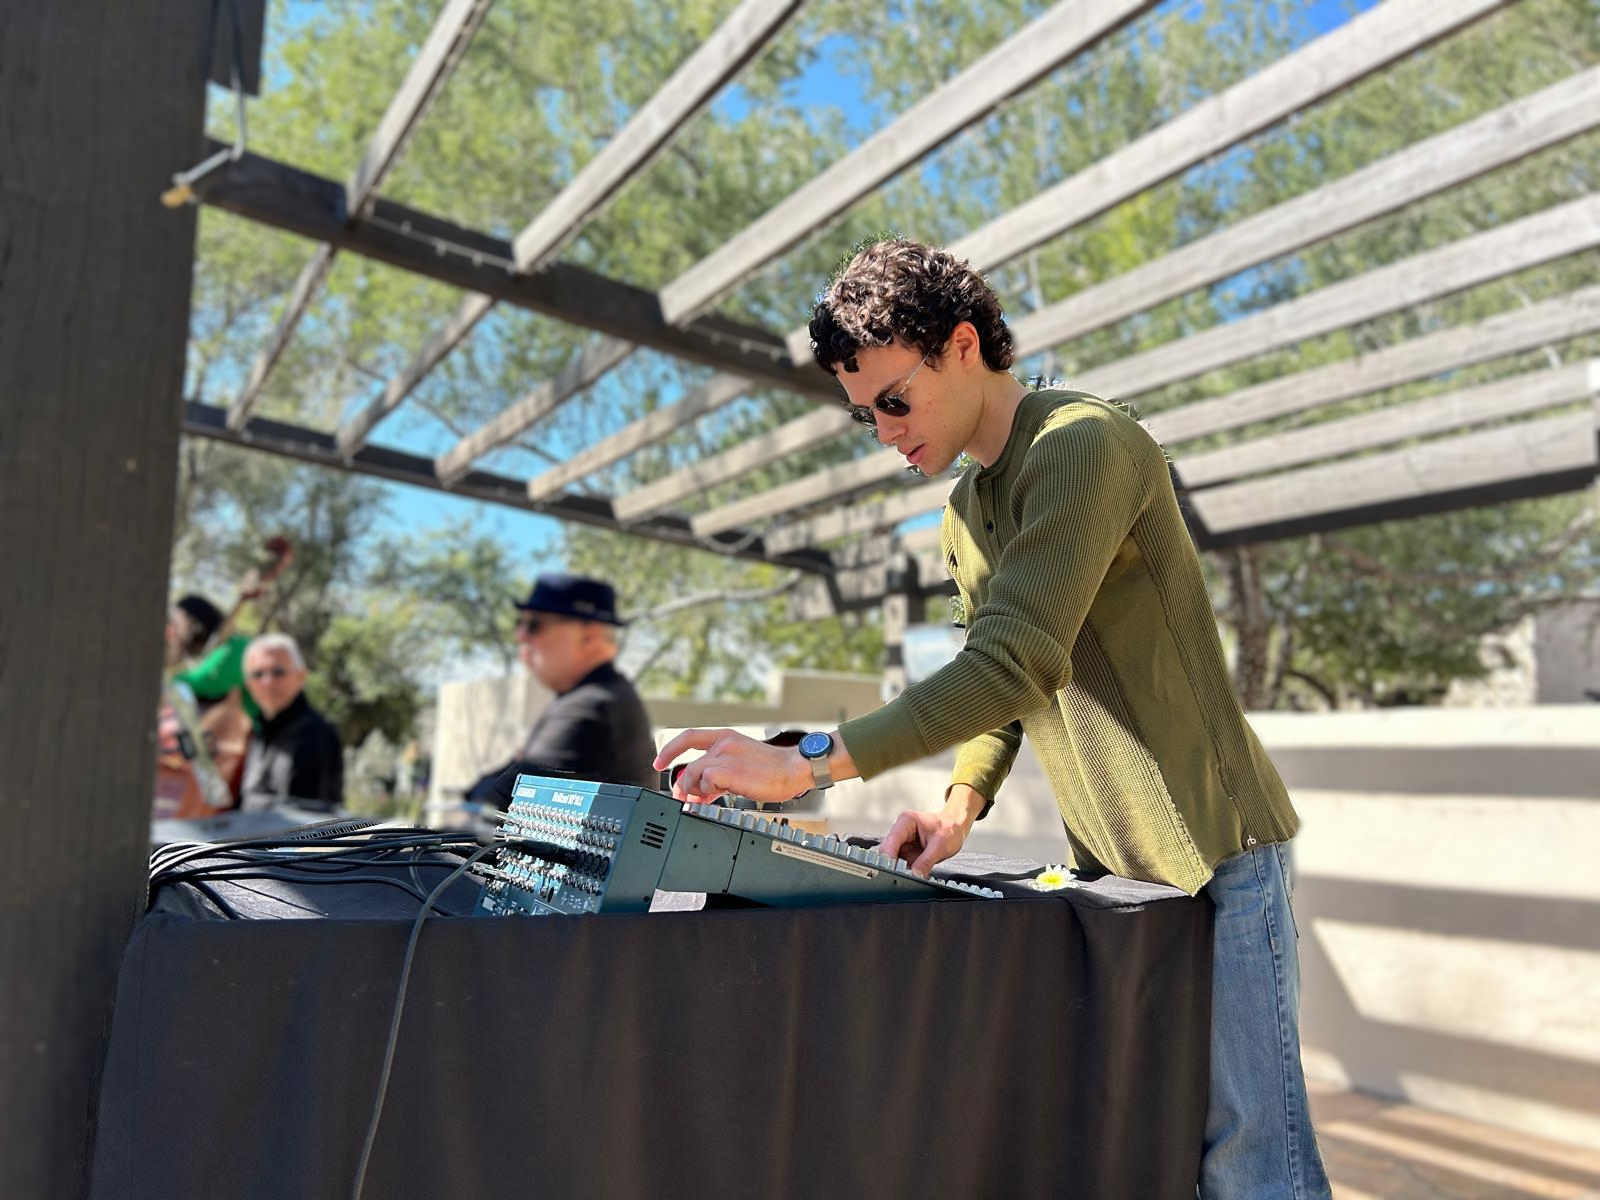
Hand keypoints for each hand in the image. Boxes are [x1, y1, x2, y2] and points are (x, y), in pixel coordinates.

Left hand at [654, 728, 807, 803]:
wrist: (793, 769)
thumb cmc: (772, 769)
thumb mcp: (740, 765)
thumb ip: (718, 774)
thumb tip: (699, 791)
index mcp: (725, 737)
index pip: (688, 737)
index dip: (669, 750)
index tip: (659, 763)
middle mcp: (723, 743)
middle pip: (689, 764)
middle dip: (684, 785)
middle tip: (687, 798)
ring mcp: (725, 755)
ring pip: (694, 774)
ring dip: (697, 790)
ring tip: (709, 797)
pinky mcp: (729, 770)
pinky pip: (706, 781)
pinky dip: (708, 792)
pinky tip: (719, 794)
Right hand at [878, 785, 986, 876]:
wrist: (956, 827)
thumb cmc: (950, 829)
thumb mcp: (940, 846)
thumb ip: (926, 862)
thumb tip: (915, 875)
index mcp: (907, 821)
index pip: (891, 840)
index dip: (889, 856)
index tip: (893, 870)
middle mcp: (901, 830)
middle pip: (888, 850)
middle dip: (894, 864)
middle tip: (903, 876)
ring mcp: (903, 842)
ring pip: (893, 859)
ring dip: (900, 869)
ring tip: (912, 874)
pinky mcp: (906, 851)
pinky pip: (901, 863)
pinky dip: (905, 870)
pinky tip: (913, 873)